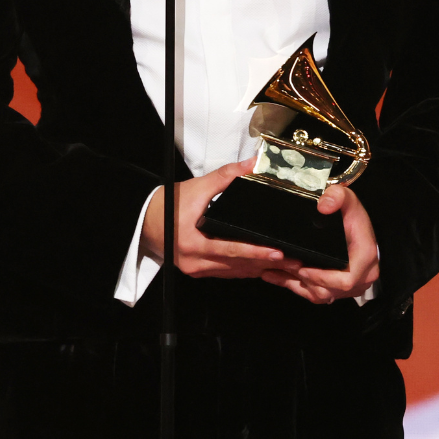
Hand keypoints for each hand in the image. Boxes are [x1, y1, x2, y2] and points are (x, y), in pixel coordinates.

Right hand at [143, 158, 302, 279]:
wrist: (145, 220)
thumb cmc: (168, 205)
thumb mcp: (197, 187)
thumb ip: (226, 176)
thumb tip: (252, 164)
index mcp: (192, 243)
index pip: (230, 250)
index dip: (255, 252)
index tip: (276, 252)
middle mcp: (194, 262)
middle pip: (237, 266)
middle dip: (266, 264)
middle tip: (293, 261)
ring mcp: (195, 269)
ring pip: (234, 273)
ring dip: (259, 268)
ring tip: (285, 265)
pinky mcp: (198, 271)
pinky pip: (226, 273)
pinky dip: (244, 269)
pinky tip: (262, 265)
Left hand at [259, 184, 380, 303]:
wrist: (356, 227)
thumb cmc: (352, 216)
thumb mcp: (347, 199)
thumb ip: (337, 196)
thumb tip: (324, 206)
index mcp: (365, 258)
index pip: (346, 280)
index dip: (322, 278)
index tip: (303, 269)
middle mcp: (362, 276)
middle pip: (330, 291)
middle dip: (306, 281)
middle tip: (285, 266)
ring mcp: (351, 286)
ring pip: (321, 296)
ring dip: (298, 284)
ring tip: (278, 270)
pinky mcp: (339, 289)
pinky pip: (317, 295)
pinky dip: (297, 287)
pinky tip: (279, 276)